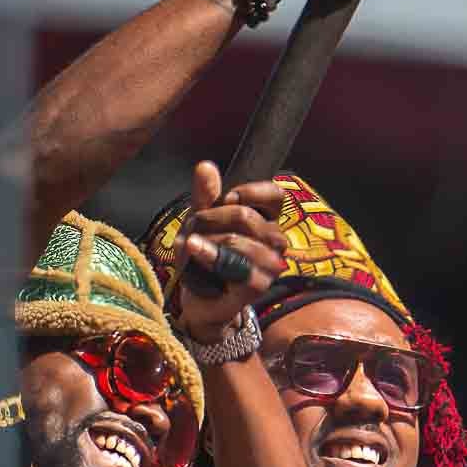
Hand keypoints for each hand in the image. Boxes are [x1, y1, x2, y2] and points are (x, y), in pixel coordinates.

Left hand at [173, 161, 288, 343]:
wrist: (199, 300)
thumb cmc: (205, 257)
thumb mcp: (201, 221)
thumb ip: (205, 196)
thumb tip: (205, 166)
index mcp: (267, 221)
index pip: (276, 195)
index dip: (250, 191)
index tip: (225, 198)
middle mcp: (276, 242)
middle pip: (246, 216)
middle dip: (210, 218)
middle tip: (194, 227)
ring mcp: (270, 265)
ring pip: (238, 239)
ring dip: (206, 239)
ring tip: (191, 246)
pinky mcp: (258, 285)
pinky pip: (236, 265)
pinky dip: (210, 254)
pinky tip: (194, 250)